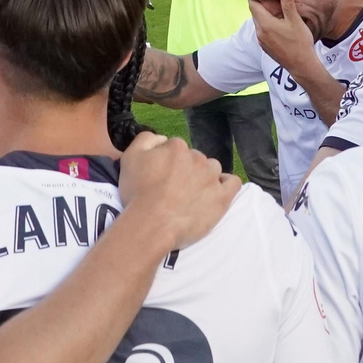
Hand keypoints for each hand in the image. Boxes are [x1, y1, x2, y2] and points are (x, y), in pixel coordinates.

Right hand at [117, 130, 239, 249]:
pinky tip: (216, 192)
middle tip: (174, 188)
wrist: (152, 223)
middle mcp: (197, 157)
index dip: (167, 162)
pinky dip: (226, 185)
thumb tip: (162, 139)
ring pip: (212, 169)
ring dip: (204, 177)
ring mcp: (212, 177)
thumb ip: (146, 139)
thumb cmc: (138, 193)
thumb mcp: (130, 158)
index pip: (175, 148)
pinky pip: (233, 183)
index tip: (160, 176)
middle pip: (194, 159)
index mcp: (176, 147)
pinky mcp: (222, 197)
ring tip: (193, 194)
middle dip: (186, 170)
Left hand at [249, 0, 319, 76]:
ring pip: (258, 23)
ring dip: (265, 16)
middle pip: (255, 13)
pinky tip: (279, 26)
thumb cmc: (300, 43)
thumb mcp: (295, 21)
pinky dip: (267, 26)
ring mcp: (261, 41)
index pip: (253, 5)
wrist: (301, 65)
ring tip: (277, 12)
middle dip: (262, 6)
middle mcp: (259, 32)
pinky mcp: (265, 47)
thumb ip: (288, 5)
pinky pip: (262, 32)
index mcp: (265, 24)